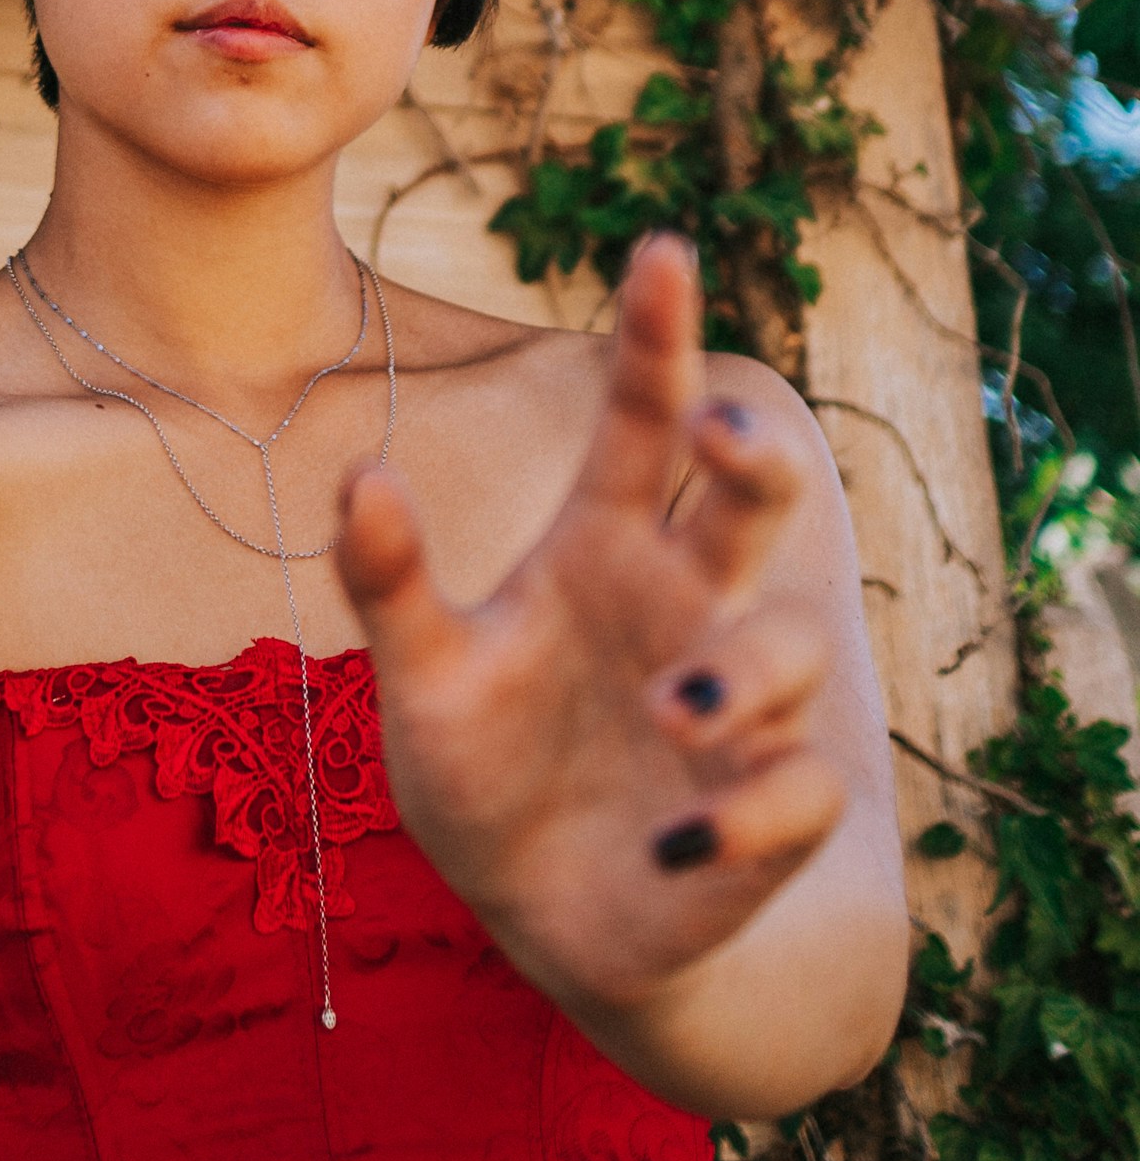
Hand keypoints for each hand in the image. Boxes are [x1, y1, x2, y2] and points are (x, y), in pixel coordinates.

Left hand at [337, 237, 842, 1017]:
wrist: (534, 913)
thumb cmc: (480, 765)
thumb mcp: (419, 675)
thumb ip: (388, 581)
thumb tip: (361, 475)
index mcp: (601, 548)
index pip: (639, 421)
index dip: (655, 336)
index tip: (661, 248)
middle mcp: (680, 604)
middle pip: (749, 495)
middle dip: (753, 452)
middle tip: (725, 435)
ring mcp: (735, 706)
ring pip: (787, 643)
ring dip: (741, 671)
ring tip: (672, 711)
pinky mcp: (766, 812)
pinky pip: (799, 787)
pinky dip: (751, 808)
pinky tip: (681, 837)